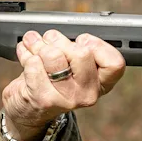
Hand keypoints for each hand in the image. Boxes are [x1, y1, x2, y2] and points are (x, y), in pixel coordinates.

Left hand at [1, 29, 125, 140]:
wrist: (30, 108)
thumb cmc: (52, 81)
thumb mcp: (72, 65)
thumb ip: (77, 49)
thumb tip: (66, 31)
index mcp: (101, 83)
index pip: (115, 62)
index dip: (96, 44)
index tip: (81, 41)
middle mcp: (88, 94)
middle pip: (82, 53)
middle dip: (60, 40)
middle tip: (49, 41)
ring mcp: (67, 98)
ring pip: (54, 55)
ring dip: (39, 45)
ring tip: (34, 46)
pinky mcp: (45, 99)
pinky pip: (34, 65)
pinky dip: (26, 56)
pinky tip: (27, 58)